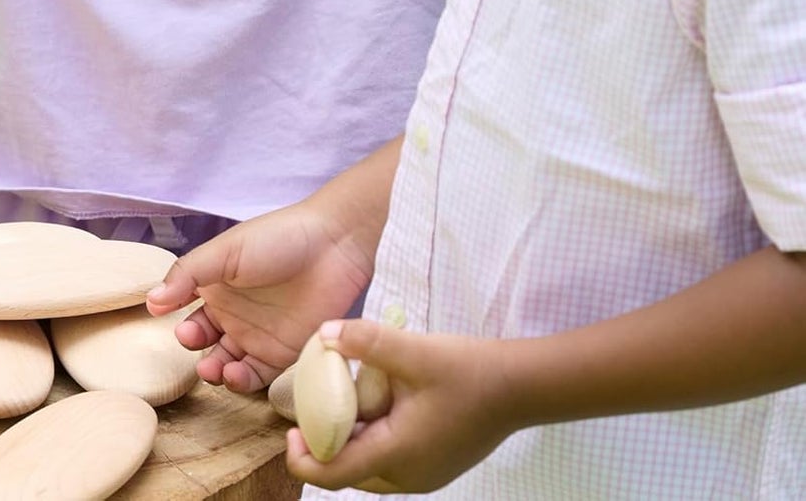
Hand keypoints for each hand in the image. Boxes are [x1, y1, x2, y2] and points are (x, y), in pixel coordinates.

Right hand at [144, 200, 372, 392]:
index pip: (186, 309)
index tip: (166, 320)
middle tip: (191, 341)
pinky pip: (258, 376)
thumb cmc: (277, 238)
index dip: (175, 318)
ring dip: (215, 369)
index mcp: (216, 284)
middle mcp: (234, 313)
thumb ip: (187, 275)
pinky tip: (235, 374)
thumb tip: (151, 301)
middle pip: (205, 341)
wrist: (334, 245)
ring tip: (213, 367)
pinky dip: (243, 381)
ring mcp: (259, 335)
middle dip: (194, 347)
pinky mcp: (285, 354)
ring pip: (228, 363)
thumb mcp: (225, 250)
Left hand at [286, 320, 515, 492]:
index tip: (288, 428)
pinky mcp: (433, 463)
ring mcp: (424, 474)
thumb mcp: (414, 350)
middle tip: (310, 405)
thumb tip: (324, 332)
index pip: (334, 474)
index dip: (302, 458)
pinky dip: (371, 436)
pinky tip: (376, 400)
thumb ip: (367, 341)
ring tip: (342, 398)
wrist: (519, 387)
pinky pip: (389, 458)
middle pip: (348, 472)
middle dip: (323, 444)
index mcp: (398, 455)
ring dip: (349, 438)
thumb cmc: (468, 371)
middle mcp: (408, 476)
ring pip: (368, 466)